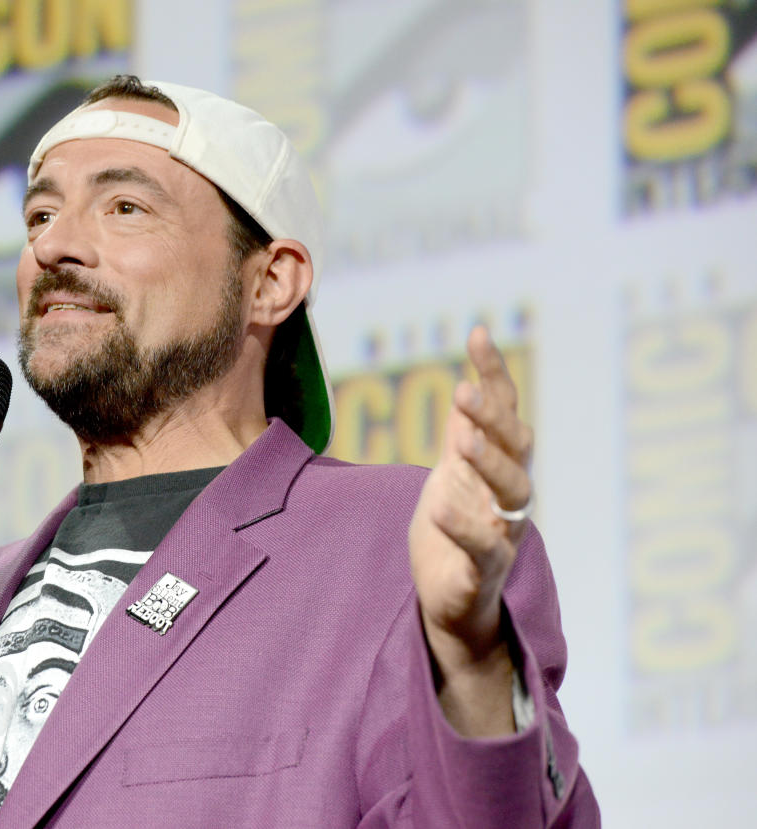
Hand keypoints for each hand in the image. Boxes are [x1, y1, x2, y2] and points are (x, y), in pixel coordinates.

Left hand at [408, 326, 532, 733]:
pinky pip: (482, 548)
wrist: (451, 604)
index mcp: (498, 469)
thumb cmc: (453, 534)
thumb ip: (464, 435)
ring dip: (488, 463)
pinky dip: (463, 526)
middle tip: (462, 391)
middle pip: (517, 449)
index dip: (495, 374)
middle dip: (493, 418)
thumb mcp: (454, 475)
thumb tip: (470, 382)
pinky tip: (438, 505)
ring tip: (460, 440)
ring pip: (512, 495)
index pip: (506, 412)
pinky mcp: (483, 572)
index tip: (477, 334)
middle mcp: (508, 498)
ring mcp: (502, 534)